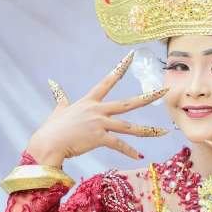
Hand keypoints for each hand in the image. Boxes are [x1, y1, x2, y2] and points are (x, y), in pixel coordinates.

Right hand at [26, 50, 169, 165]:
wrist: (47, 144)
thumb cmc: (52, 129)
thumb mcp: (59, 109)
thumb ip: (60, 96)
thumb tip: (52, 83)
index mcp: (90, 101)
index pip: (108, 80)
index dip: (120, 67)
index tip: (131, 55)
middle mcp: (97, 110)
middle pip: (128, 103)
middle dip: (148, 97)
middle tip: (164, 90)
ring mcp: (99, 123)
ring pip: (129, 127)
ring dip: (148, 130)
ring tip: (164, 132)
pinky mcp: (99, 138)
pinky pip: (119, 145)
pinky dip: (130, 151)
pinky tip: (140, 156)